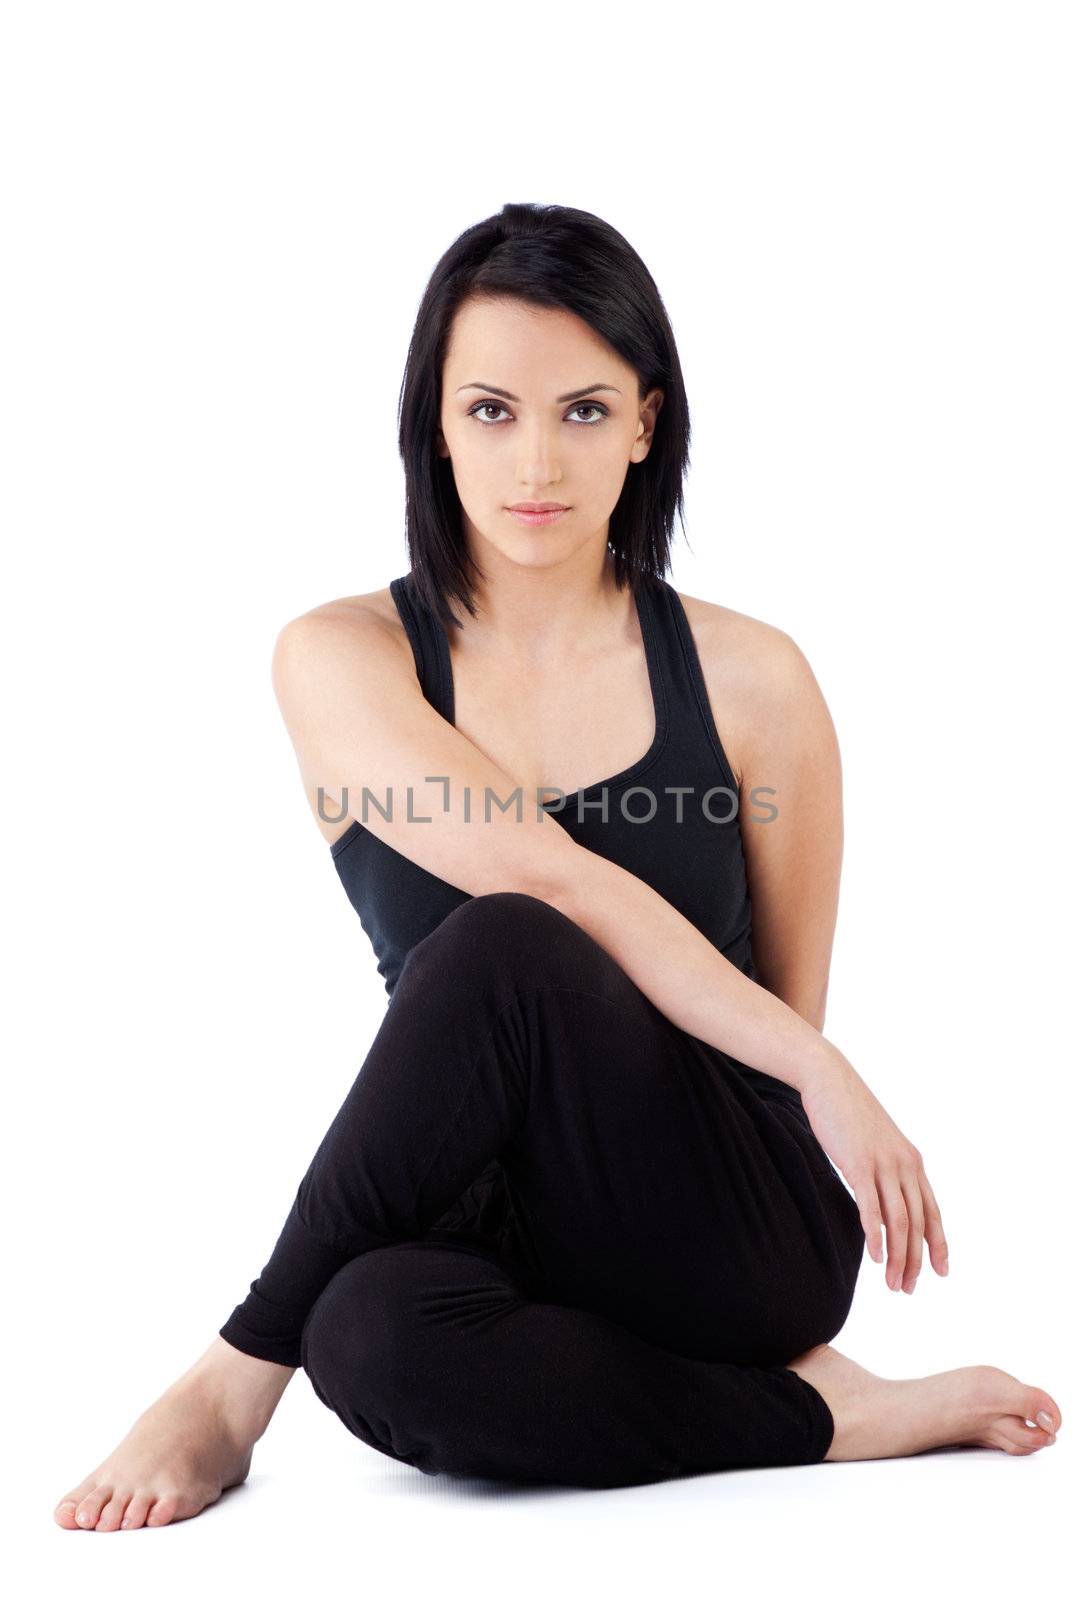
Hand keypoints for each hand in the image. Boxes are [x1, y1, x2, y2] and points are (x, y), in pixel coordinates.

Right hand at [800, 1051, 949, 1292]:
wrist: (829, 1079)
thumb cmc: (848, 1112)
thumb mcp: (876, 1143)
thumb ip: (884, 1169)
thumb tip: (881, 1197)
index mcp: (912, 1162)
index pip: (931, 1211)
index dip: (938, 1244)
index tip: (940, 1272)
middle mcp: (905, 1165)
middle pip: (917, 1223)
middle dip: (916, 1260)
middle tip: (907, 1289)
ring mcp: (883, 1164)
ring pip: (898, 1221)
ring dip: (898, 1257)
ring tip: (893, 1284)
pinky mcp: (858, 1163)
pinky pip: (870, 1207)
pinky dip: (875, 1236)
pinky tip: (875, 1258)